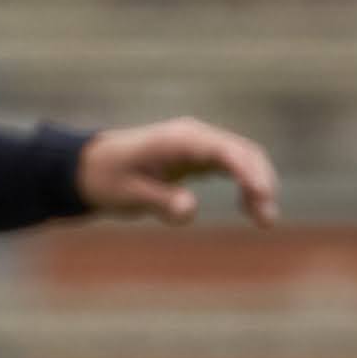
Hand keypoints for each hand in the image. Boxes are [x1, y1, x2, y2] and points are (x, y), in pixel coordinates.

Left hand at [76, 117, 279, 228]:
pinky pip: (233, 166)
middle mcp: (194, 136)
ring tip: (265, 221)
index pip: (224, 151)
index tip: (261, 195)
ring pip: (243, 158)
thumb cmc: (106, 178)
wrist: (90, 166)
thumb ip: (159, 201)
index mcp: (178, 140)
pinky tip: (250, 209)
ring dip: (258, 185)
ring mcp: (199, 144)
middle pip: (243, 152)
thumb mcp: (126, 195)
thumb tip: (190, 209)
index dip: (247, 172)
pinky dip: (247, 184)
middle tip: (267, 218)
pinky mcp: (199, 156)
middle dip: (261, 181)